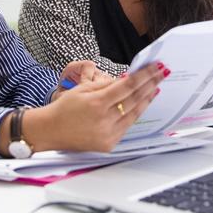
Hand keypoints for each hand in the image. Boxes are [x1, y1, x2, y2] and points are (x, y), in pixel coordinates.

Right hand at [25, 62, 167, 152]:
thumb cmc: (64, 108)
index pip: (128, 86)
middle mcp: (104, 120)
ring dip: (147, 99)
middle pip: (135, 99)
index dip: (144, 75)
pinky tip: (142, 104)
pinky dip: (135, 113)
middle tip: (162, 73)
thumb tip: (128, 79)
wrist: (50, 131)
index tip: (156, 68)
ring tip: (156, 87)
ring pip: (134, 113)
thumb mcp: (83, 89)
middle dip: (151, 84)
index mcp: (97, 103)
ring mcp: (108, 134)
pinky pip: (127, 126)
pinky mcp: (109, 144)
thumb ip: (107, 86)